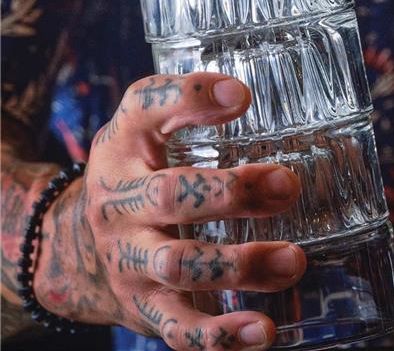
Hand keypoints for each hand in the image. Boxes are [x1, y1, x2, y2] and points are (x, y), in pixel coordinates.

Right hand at [34, 73, 305, 349]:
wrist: (75, 246)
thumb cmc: (133, 173)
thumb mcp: (143, 130)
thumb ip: (186, 105)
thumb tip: (241, 92)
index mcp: (121, 145)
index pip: (145, 107)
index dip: (192, 96)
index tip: (242, 96)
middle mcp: (118, 201)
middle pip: (170, 196)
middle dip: (231, 193)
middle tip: (287, 184)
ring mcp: (129, 258)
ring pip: (180, 265)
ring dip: (240, 264)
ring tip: (293, 260)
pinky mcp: (145, 306)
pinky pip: (181, 328)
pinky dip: (223, 335)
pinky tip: (264, 330)